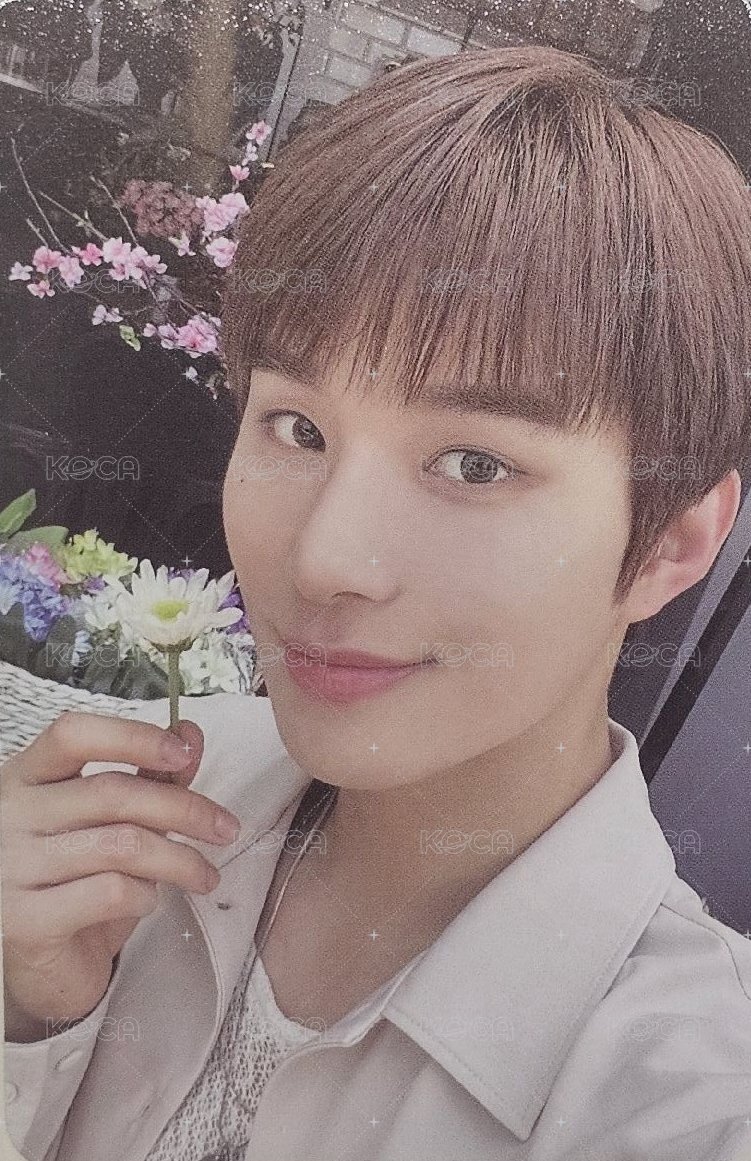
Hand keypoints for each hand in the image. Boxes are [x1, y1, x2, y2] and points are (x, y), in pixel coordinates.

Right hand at [0, 712, 239, 1041]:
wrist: (40, 965)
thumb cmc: (76, 882)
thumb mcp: (113, 822)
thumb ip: (149, 776)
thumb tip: (190, 733)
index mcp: (26, 777)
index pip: (72, 734)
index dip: (132, 737)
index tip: (183, 753)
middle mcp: (10, 816)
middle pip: (112, 792)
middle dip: (185, 808)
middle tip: (225, 827)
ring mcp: (12, 868)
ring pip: (120, 844)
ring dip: (179, 859)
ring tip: (205, 875)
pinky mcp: (25, 921)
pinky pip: (109, 893)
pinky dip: (144, 896)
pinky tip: (149, 901)